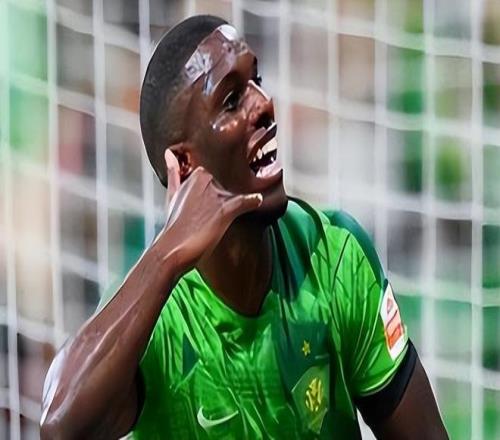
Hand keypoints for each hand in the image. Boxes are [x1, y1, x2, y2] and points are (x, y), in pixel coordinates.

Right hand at [156, 149, 261, 276]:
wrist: (171, 249)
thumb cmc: (173, 225)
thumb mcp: (171, 195)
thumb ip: (173, 173)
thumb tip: (169, 154)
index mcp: (194, 176)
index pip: (214, 180)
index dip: (212, 196)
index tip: (205, 208)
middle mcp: (204, 181)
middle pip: (225, 188)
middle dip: (221, 201)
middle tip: (207, 218)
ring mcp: (214, 195)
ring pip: (234, 196)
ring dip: (233, 206)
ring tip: (216, 222)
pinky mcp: (224, 210)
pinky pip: (244, 202)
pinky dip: (252, 202)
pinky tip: (257, 201)